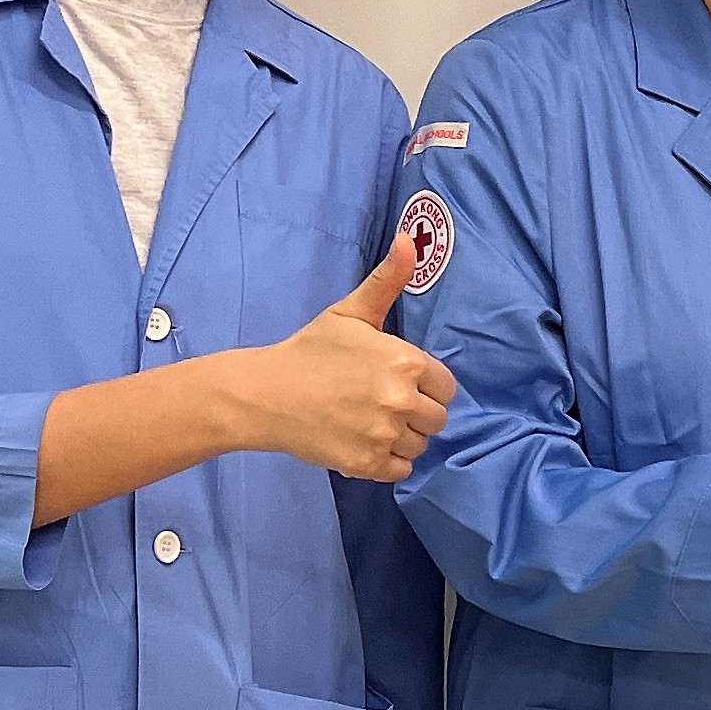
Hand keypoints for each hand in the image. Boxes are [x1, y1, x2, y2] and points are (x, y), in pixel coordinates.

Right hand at [219, 223, 459, 482]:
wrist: (264, 393)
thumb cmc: (310, 350)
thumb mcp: (350, 312)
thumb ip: (387, 280)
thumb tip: (412, 239)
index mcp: (405, 362)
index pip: (446, 387)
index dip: (425, 386)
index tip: (396, 382)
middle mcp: (400, 399)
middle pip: (437, 419)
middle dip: (416, 413)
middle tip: (379, 403)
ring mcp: (384, 434)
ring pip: (420, 445)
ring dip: (401, 438)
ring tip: (367, 420)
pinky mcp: (367, 463)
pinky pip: (400, 470)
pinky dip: (385, 461)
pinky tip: (361, 441)